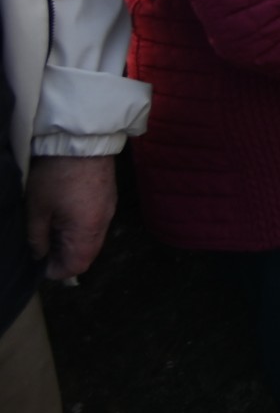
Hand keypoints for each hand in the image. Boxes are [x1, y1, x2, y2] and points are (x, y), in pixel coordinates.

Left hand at [25, 156, 117, 279]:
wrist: (81, 141)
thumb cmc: (55, 176)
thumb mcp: (36, 208)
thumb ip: (37, 237)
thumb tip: (39, 254)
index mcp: (86, 229)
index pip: (76, 264)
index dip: (57, 271)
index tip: (39, 266)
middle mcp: (103, 223)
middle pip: (87, 254)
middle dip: (65, 258)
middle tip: (42, 250)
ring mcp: (109, 209)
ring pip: (93, 239)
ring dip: (73, 243)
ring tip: (51, 233)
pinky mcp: (109, 197)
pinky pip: (96, 224)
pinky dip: (81, 229)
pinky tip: (65, 217)